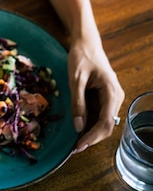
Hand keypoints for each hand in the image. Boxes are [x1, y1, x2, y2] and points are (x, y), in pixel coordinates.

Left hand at [67, 36, 124, 152]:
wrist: (86, 43)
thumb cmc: (81, 57)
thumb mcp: (75, 79)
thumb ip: (77, 102)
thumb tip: (78, 126)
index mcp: (111, 92)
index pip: (105, 122)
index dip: (93, 137)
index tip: (78, 146)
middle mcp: (115, 97)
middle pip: (106, 125)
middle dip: (91, 137)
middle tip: (74, 147)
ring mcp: (111, 97)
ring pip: (102, 121)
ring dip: (90, 130)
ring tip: (73, 139)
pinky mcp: (105, 97)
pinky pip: (98, 113)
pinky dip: (88, 121)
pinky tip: (77, 125)